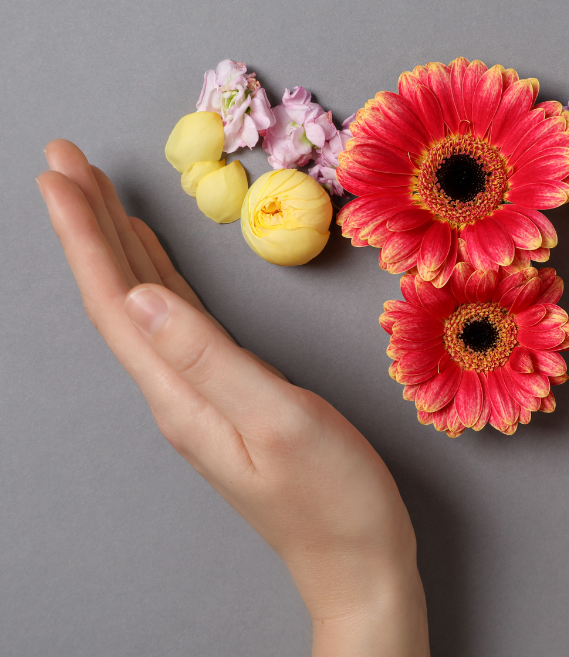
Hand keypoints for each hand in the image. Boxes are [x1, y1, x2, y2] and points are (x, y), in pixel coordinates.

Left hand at [38, 140, 430, 656]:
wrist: (357, 559)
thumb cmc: (332, 497)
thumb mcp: (278, 420)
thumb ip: (210, 358)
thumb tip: (145, 297)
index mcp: (181, 393)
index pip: (117, 300)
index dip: (85, 234)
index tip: (61, 174)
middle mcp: (177, 391)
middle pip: (119, 296)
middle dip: (89, 225)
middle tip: (66, 160)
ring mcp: (200, 395)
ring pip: (145, 305)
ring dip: (118, 247)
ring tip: (99, 195)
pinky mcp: (228, 395)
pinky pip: (178, 322)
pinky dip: (160, 279)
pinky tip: (154, 262)